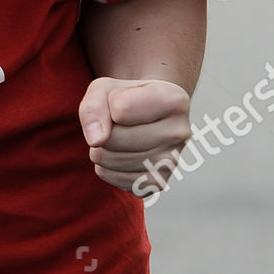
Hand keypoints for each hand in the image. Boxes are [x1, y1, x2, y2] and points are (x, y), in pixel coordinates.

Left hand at [78, 76, 190, 194]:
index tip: (123, 100)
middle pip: (114, 138)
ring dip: (102, 149)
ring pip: (110, 160)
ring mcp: (171, 162)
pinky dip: (107, 167)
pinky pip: (112, 178)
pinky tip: (122, 154)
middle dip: (103, 130)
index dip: (109, 103)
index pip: (120, 109)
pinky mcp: (158, 184)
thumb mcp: (105, 89)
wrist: (146, 117)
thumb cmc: (125, 98)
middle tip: (116, 123)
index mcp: (173, 99)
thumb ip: (94, 105)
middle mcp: (179, 132)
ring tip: (119, 137)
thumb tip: (96, 140)